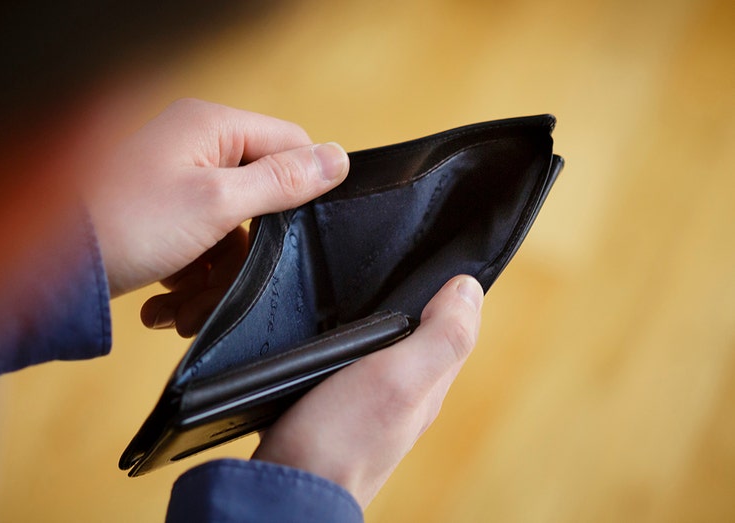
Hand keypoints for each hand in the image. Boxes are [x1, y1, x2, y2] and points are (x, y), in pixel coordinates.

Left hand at [85, 99, 349, 324]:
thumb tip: (338, 159)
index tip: (293, 237)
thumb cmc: (128, 223)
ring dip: (210, 281)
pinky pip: (195, 249)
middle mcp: (194, 147)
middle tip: (223, 289)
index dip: (299, 190)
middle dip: (243, 256)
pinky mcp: (158, 218)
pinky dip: (185, 282)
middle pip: (258, 201)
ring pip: (226, 235)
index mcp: (211, 126)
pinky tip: (162, 309)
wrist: (48, 268)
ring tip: (179, 313)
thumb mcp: (217, 204)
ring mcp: (173, 184)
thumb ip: (281, 181)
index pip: (288, 144)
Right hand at [252, 275, 483, 507]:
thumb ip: (440, 337)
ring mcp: (365, 408)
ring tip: (371, 293)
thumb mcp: (399, 378)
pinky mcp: (328, 412)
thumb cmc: (342, 438)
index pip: (453, 329)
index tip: (441, 258)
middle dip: (417, 305)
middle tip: (406, 266)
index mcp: (427, 386)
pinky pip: (348, 370)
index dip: (452, 294)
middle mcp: (402, 398)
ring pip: (381, 354)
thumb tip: (469, 289)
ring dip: (380, 327)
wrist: (288, 489)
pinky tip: (331, 341)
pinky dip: (347, 350)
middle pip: (419, 340)